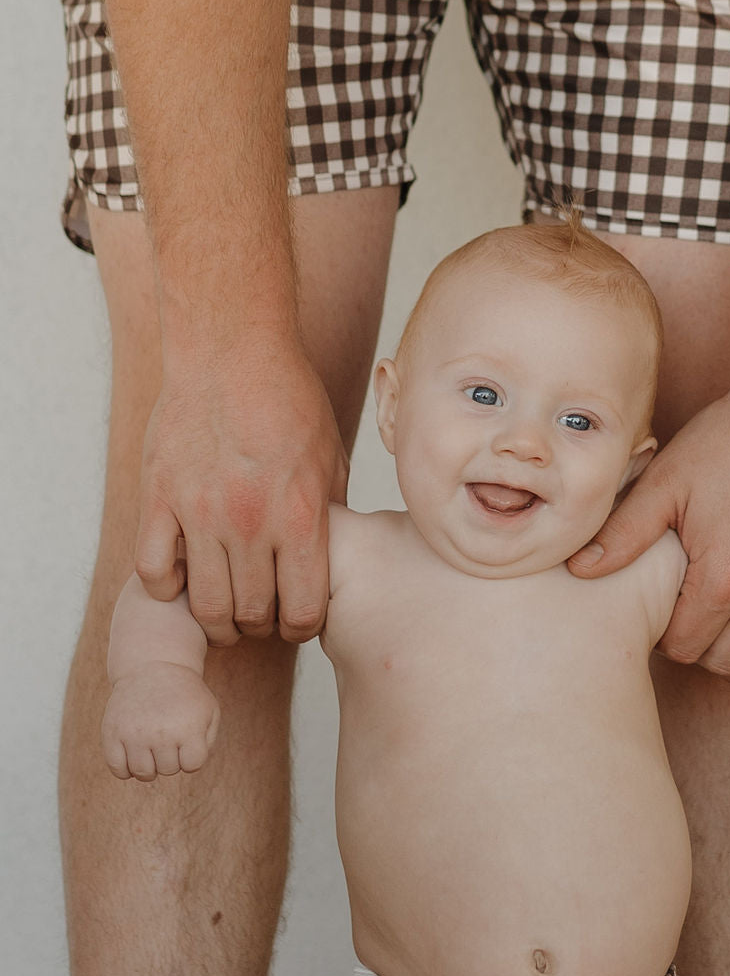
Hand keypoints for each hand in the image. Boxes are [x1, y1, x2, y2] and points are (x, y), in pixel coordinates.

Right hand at [102, 663, 221, 780]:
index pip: (192, 765)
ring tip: (152, 747)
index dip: (191, 756)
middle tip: (169, 736)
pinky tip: (133, 753)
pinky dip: (126, 769)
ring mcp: (134, 734)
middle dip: (171, 757)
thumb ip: (207, 743)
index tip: (187, 739)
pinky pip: (118, 770)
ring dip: (150, 766)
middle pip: (168, 770)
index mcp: (188, 728)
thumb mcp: (208, 711)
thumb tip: (188, 766)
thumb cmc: (184, 695)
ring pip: (143, 774)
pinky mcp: (112, 733)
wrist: (152, 667)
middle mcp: (161, 733)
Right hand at [135, 342, 348, 645]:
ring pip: (204, 605)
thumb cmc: (288, 398)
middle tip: (259, 615)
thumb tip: (331, 561)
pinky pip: (152, 572)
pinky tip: (182, 575)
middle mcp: (249, 522)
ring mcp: (199, 512)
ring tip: (222, 610)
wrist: (231, 347)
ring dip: (216, 620)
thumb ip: (329, 515)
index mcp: (300, 517)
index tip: (295, 621)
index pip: (303, 612)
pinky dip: (167, 588)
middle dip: (260, 627)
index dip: (301, 628)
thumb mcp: (331, 458)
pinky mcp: (158, 497)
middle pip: (252, 615)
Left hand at [567, 376, 729, 702]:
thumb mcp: (665, 482)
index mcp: (722, 579)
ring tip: (725, 636)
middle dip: (701, 648)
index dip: (666, 636)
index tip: (662, 614)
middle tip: (689, 621)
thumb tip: (578, 570)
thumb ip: (623, 534)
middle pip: (723, 660)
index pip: (683, 647)